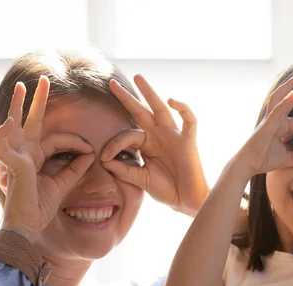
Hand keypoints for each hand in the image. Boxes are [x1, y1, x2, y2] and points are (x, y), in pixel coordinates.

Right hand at [0, 76, 95, 241]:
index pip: (57, 140)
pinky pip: (7, 145)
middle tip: (43, 80)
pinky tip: (9, 122)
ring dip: (17, 105)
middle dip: (38, 100)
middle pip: (31, 121)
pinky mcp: (12, 165)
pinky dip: (6, 133)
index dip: (76, 142)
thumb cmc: (40, 207)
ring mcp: (16, 156)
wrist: (28, 225)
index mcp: (36, 157)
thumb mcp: (62, 184)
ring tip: (20, 87)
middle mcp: (25, 153)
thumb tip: (90, 154)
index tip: (90, 149)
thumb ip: (74, 169)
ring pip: (15, 125)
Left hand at [100, 75, 207, 216]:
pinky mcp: (188, 141)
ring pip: (161, 109)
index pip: (127, 135)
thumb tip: (104, 160)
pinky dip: (183, 108)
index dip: (114, 144)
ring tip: (138, 77)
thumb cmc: (166, 190)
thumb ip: (123, 170)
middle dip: (127, 97)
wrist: (186, 201)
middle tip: (111, 82)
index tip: (104, 157)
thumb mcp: (140, 179)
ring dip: (150, 93)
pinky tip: (171, 100)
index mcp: (147, 144)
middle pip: (141, 111)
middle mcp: (159, 136)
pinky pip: (189, 120)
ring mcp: (174, 136)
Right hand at [235, 71, 292, 177]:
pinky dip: (285, 102)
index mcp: (281, 125)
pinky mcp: (267, 125)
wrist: (249, 165)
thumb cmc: (265, 160)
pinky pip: (276, 111)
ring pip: (280, 96)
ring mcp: (270, 119)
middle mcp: (276, 118)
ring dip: (290, 84)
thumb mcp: (289, 159)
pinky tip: (292, 94)